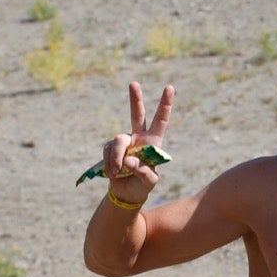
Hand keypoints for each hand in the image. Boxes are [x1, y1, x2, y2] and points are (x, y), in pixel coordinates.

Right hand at [102, 82, 173, 203]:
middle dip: (135, 99)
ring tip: (117, 172)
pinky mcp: (110, 149)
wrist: (126, 193)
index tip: (169, 87)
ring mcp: (124, 142)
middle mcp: (139, 138)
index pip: (161, 121)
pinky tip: (112, 174)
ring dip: (116, 157)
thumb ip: (143, 171)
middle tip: (134, 83)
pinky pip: (107, 151)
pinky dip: (109, 163)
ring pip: (118, 140)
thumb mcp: (149, 182)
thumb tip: (129, 160)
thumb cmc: (142, 186)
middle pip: (137, 114)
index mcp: (153, 143)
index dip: (165, 105)